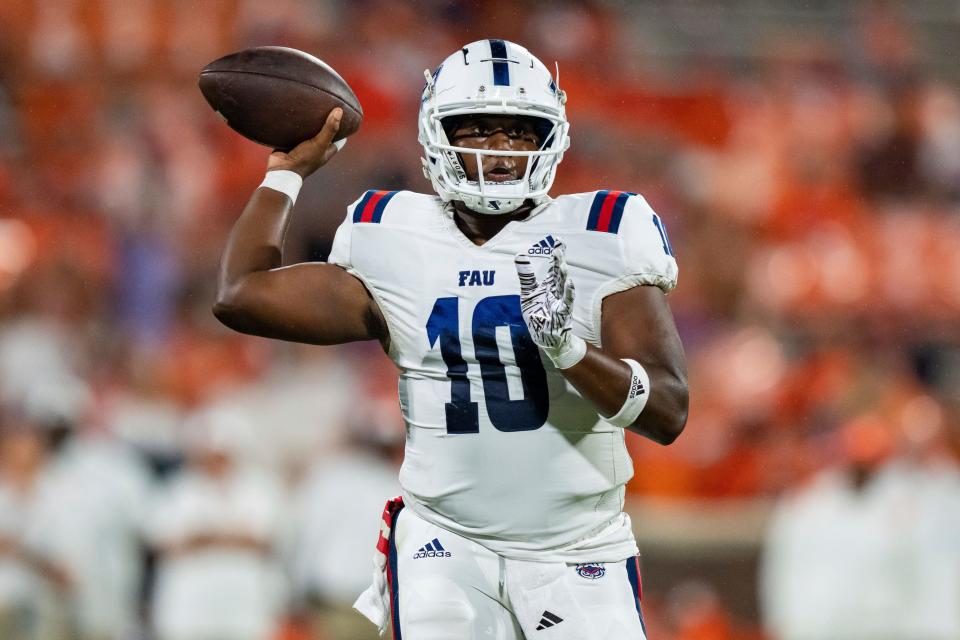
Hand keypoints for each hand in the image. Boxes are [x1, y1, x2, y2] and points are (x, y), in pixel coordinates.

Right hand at [267, 108, 342, 177]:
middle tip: (324, 106)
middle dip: (323, 122)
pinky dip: (294, 123)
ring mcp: (302, 145)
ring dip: (307, 122)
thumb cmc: (304, 160)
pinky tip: (293, 112)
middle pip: (322, 132)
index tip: (341, 115)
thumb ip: (329, 129)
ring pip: (307, 131)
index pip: (337, 139)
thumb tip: (340, 111)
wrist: (281, 169)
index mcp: (326, 151)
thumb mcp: (320, 144)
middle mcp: (315, 148)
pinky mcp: (289, 142)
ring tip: (309, 106)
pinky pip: (293, 131)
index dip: (341, 129)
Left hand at [514, 239, 585, 368]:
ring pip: (563, 287)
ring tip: (562, 265)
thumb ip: (526, 275)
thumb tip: (519, 255)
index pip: (553, 266)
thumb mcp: (528, 292)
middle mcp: (556, 291)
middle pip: (559, 274)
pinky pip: (566, 303)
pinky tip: (570, 284)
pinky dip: (568, 294)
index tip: (558, 240)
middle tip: (558, 249)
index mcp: (549, 284)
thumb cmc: (537, 312)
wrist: (544, 335)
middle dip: (559, 262)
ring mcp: (560, 301)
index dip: (556, 254)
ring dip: (563, 277)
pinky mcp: (561, 313)